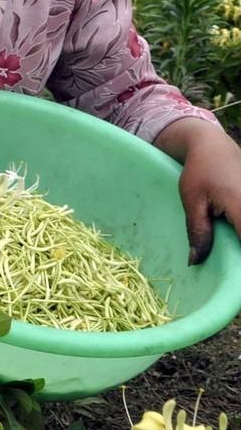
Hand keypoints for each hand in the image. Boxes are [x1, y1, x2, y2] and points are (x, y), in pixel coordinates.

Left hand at [174, 122, 240, 263]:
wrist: (214, 145)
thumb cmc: (200, 170)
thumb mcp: (192, 200)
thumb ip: (198, 231)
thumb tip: (195, 262)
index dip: (238, 268)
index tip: (231, 284)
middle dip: (238, 258)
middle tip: (228, 277)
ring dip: (238, 247)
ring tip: (229, 255)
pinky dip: (240, 232)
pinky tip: (232, 241)